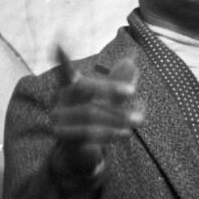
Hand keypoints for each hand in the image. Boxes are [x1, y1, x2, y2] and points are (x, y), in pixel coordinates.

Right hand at [51, 47, 141, 180]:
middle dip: (110, 88)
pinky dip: (110, 133)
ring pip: (89, 112)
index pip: (65, 72)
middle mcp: (60, 102)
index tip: (59, 43)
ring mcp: (59, 121)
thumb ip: (118, 82)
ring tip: (139, 119)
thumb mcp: (108, 101)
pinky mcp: (66, 139)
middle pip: (83, 87)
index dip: (61, 59)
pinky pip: (89, 134)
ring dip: (116, 116)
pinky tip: (126, 133)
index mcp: (69, 89)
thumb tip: (132, 60)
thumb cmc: (93, 121)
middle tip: (133, 90)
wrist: (79, 154)